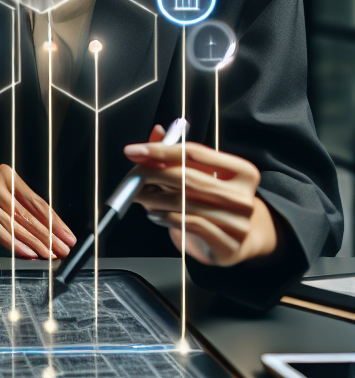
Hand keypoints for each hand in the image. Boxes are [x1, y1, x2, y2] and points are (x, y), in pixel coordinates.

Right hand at [0, 164, 75, 257]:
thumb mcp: (11, 216)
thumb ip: (30, 219)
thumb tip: (58, 236)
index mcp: (5, 176)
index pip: (35, 200)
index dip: (54, 221)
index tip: (68, 236)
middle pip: (26, 212)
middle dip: (48, 234)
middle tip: (62, 249)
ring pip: (14, 222)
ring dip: (35, 242)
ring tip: (48, 254)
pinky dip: (16, 244)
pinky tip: (28, 253)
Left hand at [124, 125, 279, 265]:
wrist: (238, 241)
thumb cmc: (214, 202)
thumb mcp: (200, 175)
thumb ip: (177, 154)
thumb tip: (157, 132)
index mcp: (243, 172)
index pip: (195, 152)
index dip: (161, 149)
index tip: (135, 151)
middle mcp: (244, 197)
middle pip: (187, 177)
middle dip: (152, 174)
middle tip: (133, 176)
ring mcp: (238, 223)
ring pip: (182, 203)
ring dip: (153, 198)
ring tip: (141, 196)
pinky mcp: (228, 245)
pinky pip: (186, 224)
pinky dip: (164, 217)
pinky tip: (155, 214)